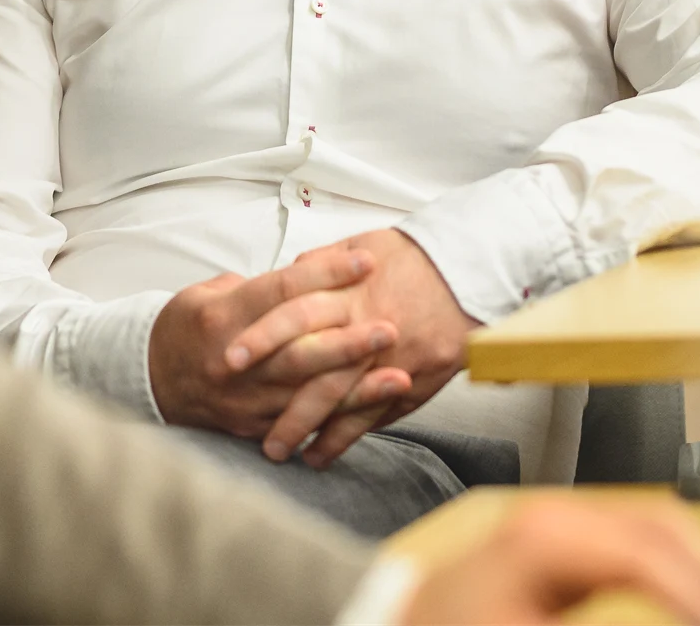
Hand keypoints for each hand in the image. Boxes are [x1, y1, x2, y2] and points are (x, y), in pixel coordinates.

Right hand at [147, 248, 412, 437]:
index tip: (365, 262)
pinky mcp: (253, 427)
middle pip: (300, 349)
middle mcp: (235, 361)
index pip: (283, 291)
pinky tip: (371, 417)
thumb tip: (307, 276)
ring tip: (399, 378)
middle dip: (350, 340)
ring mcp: (244, 399)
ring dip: (357, 389)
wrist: (152, 380)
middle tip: (391, 327)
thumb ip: (259, 289)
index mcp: (223, 317)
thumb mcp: (210, 293)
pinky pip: (301, 427)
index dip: (327, 274)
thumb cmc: (187, 327)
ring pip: (307, 395)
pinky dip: (339, 422)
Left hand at [226, 229, 474, 465]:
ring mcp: (390, 359)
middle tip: (240, 422)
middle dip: (277, 399)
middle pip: (314, 369)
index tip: (229, 360)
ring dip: (306, 428)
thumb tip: (283, 278)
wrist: (469, 271)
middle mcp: (366, 328)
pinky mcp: (412, 381)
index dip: (260, 337)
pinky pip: (373, 416)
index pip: (294, 314)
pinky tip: (319, 454)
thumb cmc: (411, 258)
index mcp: (348, 291)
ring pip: (341, 401)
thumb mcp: (360, 246)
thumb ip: (319, 269)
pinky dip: (344, 438)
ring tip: (274, 450)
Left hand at [398, 497, 699, 625]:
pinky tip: (688, 603)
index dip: (697, 594)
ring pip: (659, 526)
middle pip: (664, 526)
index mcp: (544, 539)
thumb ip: (610, 617)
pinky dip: (673, 568)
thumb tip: (674, 609)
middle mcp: (556, 516)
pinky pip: (638, 539)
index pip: (649, 552)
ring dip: (697, 571)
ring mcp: (559, 520)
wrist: (407, 624)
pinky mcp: (564, 537)